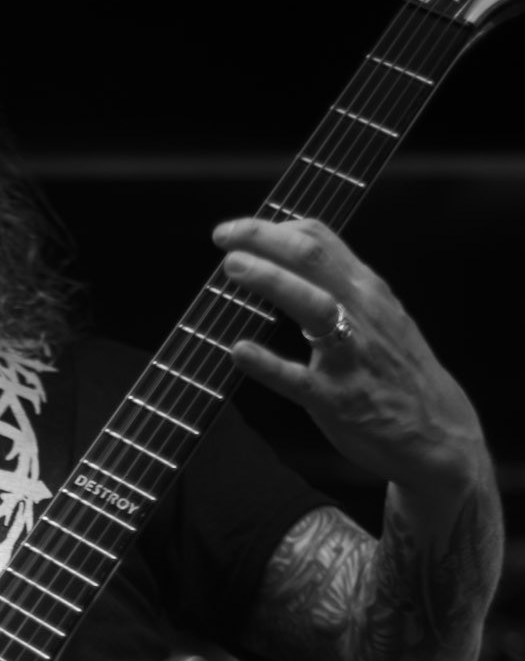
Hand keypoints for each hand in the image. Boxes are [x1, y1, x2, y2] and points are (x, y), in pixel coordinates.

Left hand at [212, 217, 486, 496]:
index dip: (272, 229)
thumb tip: (287, 261)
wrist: (437, 431)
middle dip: (266, 240)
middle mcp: (362, 312)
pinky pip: (299, 379)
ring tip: (233, 269)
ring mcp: (351, 355)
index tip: (234, 232)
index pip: (320, 240)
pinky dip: (268, 364)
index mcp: (366, 289)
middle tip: (224, 239)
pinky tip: (239, 351)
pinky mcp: (339, 400)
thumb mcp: (377, 314)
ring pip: (312, 305)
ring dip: (271, 281)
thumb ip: (339, 287)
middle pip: (313, 259)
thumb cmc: (396, 370)